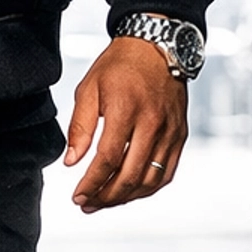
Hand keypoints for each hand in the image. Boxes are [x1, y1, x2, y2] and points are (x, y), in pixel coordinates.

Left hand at [63, 36, 187, 213]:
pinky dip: (148, 188)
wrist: (158, 47)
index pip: (108, 159)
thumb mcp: (90, 88)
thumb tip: (71, 161)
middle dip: (106, 197)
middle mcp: (152, 123)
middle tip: (87, 204)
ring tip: (105, 202)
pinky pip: (166, 173)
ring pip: (150, 180)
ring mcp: (170, 132)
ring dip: (126, 197)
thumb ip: (79, 127)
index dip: (91, 183)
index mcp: (126, 110)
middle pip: (130, 175)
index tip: (77, 195)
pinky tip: (130, 192)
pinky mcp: (180, 136)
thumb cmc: (120, 66)